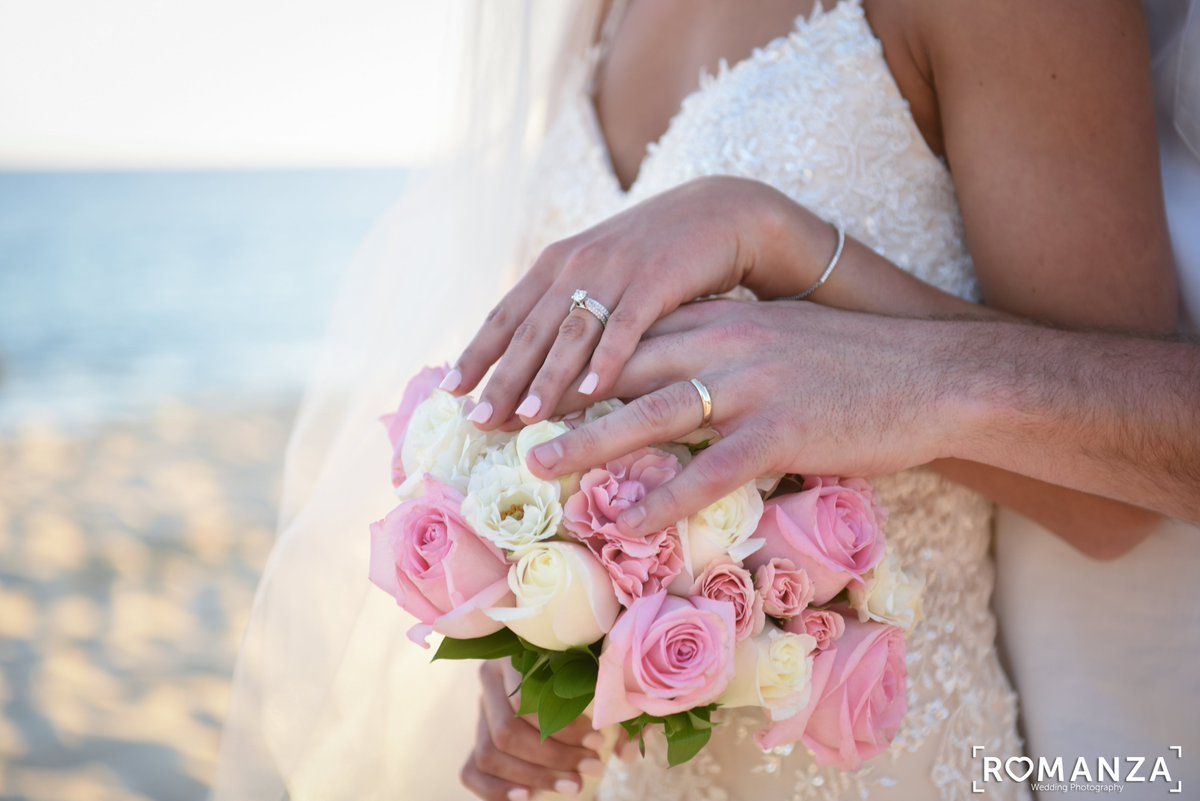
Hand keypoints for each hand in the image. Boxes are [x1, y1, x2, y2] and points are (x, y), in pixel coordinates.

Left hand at [443, 176, 832, 429]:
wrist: (720, 212)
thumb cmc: (657, 254)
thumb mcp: (602, 273)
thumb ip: (567, 307)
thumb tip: (529, 360)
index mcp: (557, 264)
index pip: (507, 315)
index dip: (478, 354)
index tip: (451, 392)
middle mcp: (577, 264)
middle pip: (530, 330)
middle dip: (502, 378)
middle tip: (479, 421)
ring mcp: (615, 270)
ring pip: (572, 332)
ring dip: (547, 378)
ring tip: (527, 418)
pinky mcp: (657, 278)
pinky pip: (627, 325)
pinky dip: (607, 359)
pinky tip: (593, 393)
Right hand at [461, 660, 604, 800]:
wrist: (558, 667)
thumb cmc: (581, 667)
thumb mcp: (595, 672)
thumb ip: (611, 706)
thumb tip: (626, 754)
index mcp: (512, 655)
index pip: (523, 699)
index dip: (563, 727)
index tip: (598, 741)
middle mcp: (490, 682)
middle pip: (506, 732)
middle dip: (553, 757)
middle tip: (593, 767)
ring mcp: (479, 713)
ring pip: (489, 754)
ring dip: (533, 777)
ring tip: (574, 786)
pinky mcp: (476, 740)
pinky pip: (472, 772)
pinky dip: (496, 791)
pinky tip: (529, 796)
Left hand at [525, 300, 967, 536]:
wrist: (934, 374)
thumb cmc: (855, 367)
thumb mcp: (779, 340)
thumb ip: (724, 350)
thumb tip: (677, 376)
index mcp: (721, 321)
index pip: (629, 335)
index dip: (570, 358)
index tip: (522, 379)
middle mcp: (725, 345)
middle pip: (622, 369)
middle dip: (557, 395)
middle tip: (501, 420)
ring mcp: (752, 386)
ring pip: (651, 415)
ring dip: (589, 442)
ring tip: (538, 465)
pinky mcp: (783, 431)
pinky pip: (710, 471)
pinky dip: (664, 499)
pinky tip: (627, 523)